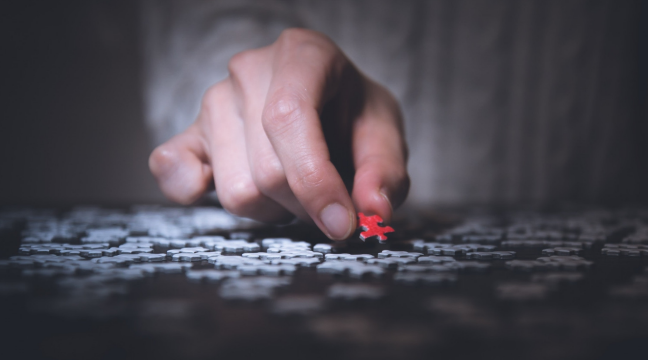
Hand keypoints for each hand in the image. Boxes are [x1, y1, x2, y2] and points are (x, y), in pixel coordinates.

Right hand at [148, 28, 409, 239]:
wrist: (329, 106)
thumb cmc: (355, 117)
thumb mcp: (385, 135)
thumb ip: (385, 171)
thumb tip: (373, 210)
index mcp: (302, 54)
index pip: (289, 117)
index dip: (314, 180)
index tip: (342, 224)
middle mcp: (250, 70)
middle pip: (267, 170)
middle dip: (306, 204)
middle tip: (331, 199)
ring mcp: (214, 100)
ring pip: (236, 190)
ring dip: (274, 210)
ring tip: (297, 187)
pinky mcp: (190, 134)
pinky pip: (171, 169)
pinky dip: (193, 190)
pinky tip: (228, 186)